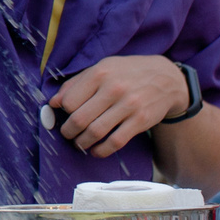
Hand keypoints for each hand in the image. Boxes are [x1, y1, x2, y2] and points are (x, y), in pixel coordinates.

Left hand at [49, 54, 190, 159]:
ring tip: (79, 143)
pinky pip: (115, 142)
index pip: (69, 101)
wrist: (167, 78)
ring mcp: (129, 105)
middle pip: (79, 119)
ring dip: (82, 143)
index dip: (62, 112)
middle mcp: (114, 88)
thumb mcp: (102, 68)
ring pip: (95, 132)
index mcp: (100, 73)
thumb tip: (53, 102)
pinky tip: (96, 151)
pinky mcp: (141, 120)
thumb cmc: (127, 73)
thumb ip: (76, 83)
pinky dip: (101, 151)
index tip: (63, 116)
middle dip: (68, 131)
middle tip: (68, 134)